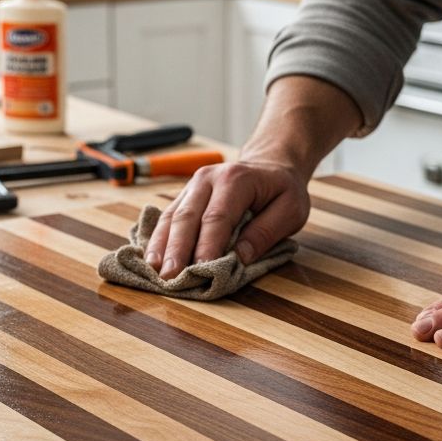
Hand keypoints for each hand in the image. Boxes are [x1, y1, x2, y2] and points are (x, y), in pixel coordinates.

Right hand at [145, 160, 309, 278]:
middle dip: (176, 249)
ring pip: (171, 216)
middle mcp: (208, 179)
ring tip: (154, 270)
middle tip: (169, 276)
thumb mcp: (291, 210)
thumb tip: (240, 256)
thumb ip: (267, 232)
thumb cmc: (282, 190)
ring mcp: (192, 186)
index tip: (200, 269)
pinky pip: (167, 216)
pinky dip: (158, 237)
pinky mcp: (185, 195)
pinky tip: (150, 256)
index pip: (217, 217)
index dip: (207, 245)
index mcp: (236, 180)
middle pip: (187, 217)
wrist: (269, 164)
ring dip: (161, 245)